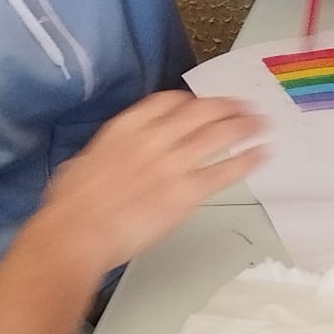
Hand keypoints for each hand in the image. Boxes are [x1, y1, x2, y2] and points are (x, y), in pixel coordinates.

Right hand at [36, 92, 264, 270]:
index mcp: (128, 127)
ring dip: (245, 126)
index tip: (201, 103)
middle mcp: (155, 138)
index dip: (191, 101)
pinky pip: (223, 172)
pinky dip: (246, 161)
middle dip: (228, 106)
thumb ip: (110, 153)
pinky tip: (260, 155)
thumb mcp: (85, 161)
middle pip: (202, 112)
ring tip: (262, 124)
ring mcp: (173, 164)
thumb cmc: (71, 205)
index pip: (168, 102)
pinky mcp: (186, 193)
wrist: (77, 232)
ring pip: (219, 135)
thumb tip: (115, 157)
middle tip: (245, 106)